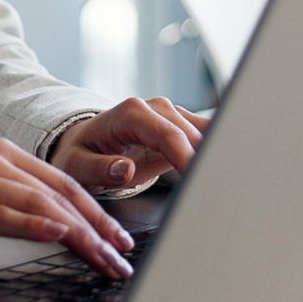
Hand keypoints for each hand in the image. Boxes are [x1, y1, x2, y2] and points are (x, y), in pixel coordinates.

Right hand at [0, 139, 136, 277]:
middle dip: (97, 226)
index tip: (119, 238)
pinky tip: (57, 234)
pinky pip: (3, 213)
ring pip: (39, 202)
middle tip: (121, 254)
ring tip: (101, 255)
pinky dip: (34, 224)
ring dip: (77, 232)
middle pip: (58, 192)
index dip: (97, 210)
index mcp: (1, 152)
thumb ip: (13, 195)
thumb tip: (57, 221)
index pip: (62, 182)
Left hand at [49, 97, 210, 192]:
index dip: (188, 158)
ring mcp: (171, 114)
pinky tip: (223, 172)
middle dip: (206, 162)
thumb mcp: (78, 166)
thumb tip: (125, 169)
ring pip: (206, 133)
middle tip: (216, 193)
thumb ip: (101, 168)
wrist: (84, 143)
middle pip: (193, 135)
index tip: (200, 182)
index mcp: (131, 113)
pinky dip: (216, 153)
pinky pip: (207, 135)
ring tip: (225, 186)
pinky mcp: (181, 126)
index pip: (169, 135)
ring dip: (216, 157)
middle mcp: (155, 108)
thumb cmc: (80, 154)